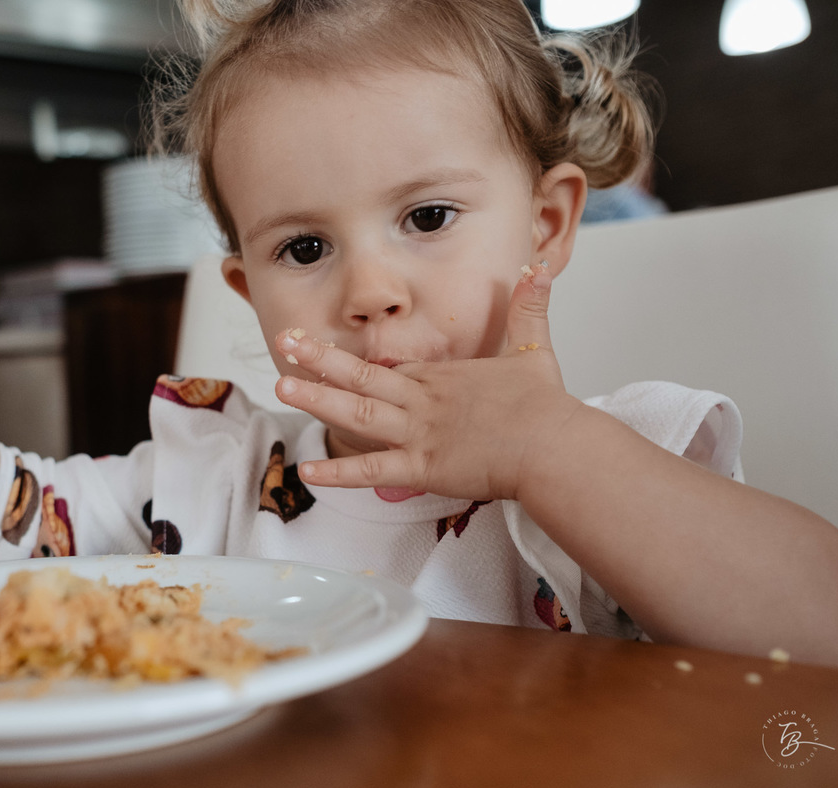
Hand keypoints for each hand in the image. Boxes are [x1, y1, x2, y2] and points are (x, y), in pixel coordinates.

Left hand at [274, 268, 582, 500]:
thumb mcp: (534, 348)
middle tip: (283, 342)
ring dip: (317, 399)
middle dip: (318, 358)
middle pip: (359, 376)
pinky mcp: (424, 467)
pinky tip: (308, 470)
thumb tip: (536, 265)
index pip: (381, 365)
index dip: (344, 355)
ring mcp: (418, 433)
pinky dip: (339, 471)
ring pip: (356, 413)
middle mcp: (420, 400)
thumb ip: (528, 308)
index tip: (313, 344)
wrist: (555, 446)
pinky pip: (373, 469)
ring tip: (282, 385)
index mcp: (438, 378)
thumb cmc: (546, 407)